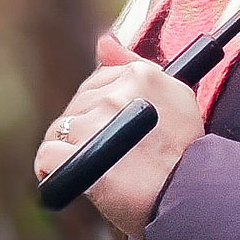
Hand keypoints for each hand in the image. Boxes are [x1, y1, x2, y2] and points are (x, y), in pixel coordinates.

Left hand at [33, 32, 204, 239]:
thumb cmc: (186, 153)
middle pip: (78, 105)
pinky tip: (70, 178)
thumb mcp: (175, 97)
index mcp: (140, 75)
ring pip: (61, 130)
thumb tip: (103, 41)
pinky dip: (52, 170)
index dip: (102, 109)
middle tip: (111, 154)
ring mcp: (97, 125)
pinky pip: (47, 156)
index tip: (116, 130)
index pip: (97, 82)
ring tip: (96, 168)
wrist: (192, 197)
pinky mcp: (80, 157)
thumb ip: (134, 64)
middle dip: (87, 129)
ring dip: (71, 150)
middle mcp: (116, 94)